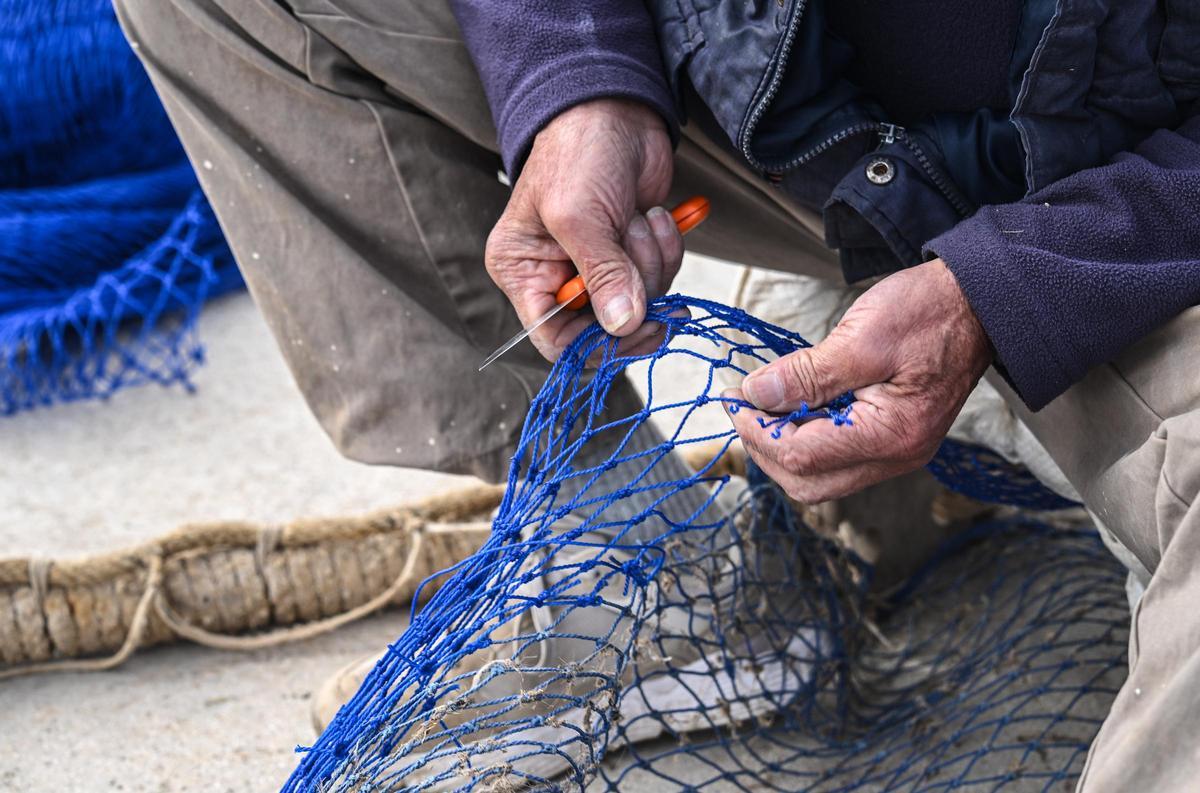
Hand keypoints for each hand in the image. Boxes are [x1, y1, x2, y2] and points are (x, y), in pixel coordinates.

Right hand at [485, 99, 682, 360]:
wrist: (615, 108)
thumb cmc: (579, 154)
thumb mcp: (580, 217)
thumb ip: (601, 276)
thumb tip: (623, 327)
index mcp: (524, 273)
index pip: (553, 339)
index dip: (594, 344)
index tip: (632, 327)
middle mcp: (558, 278)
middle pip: (605, 327)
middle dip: (633, 292)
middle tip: (641, 258)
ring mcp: (598, 268)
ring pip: (640, 303)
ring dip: (652, 263)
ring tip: (640, 219)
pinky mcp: (632, 255)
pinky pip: (661, 280)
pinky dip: (667, 251)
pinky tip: (654, 216)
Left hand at [723, 259, 992, 502]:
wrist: (980, 303)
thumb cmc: (930, 313)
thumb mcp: (862, 337)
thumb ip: (807, 374)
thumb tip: (755, 394)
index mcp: (890, 435)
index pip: (802, 457)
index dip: (758, 430)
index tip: (734, 398)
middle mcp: (896, 456)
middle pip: (808, 483)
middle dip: (766, 449)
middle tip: (743, 408)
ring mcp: (897, 453)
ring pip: (821, 477)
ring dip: (784, 447)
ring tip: (764, 406)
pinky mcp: (894, 440)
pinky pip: (839, 458)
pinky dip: (808, 439)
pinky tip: (795, 407)